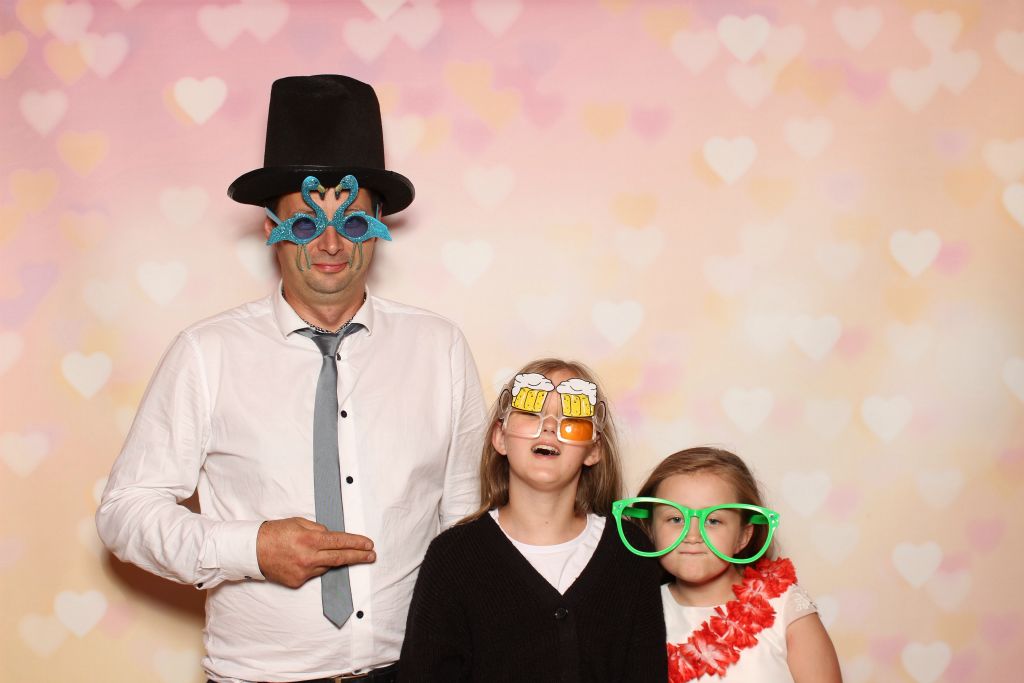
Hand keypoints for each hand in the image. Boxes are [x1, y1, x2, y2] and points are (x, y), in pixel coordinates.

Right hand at [256, 517, 374, 588]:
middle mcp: (308, 557)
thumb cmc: (275, 533)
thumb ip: (318, 529)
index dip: (357, 543)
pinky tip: (308, 560)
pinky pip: (314, 573)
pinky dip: (316, 566)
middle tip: (371, 556)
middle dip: (359, 556)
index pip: (340, 542)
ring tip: (336, 554)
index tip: (369, 544)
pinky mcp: (297, 582)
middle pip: (340, 558)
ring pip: (327, 566)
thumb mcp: (299, 522)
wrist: (252, 550)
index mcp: (309, 539)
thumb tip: (332, 536)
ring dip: (335, 560)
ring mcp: (303, 572)